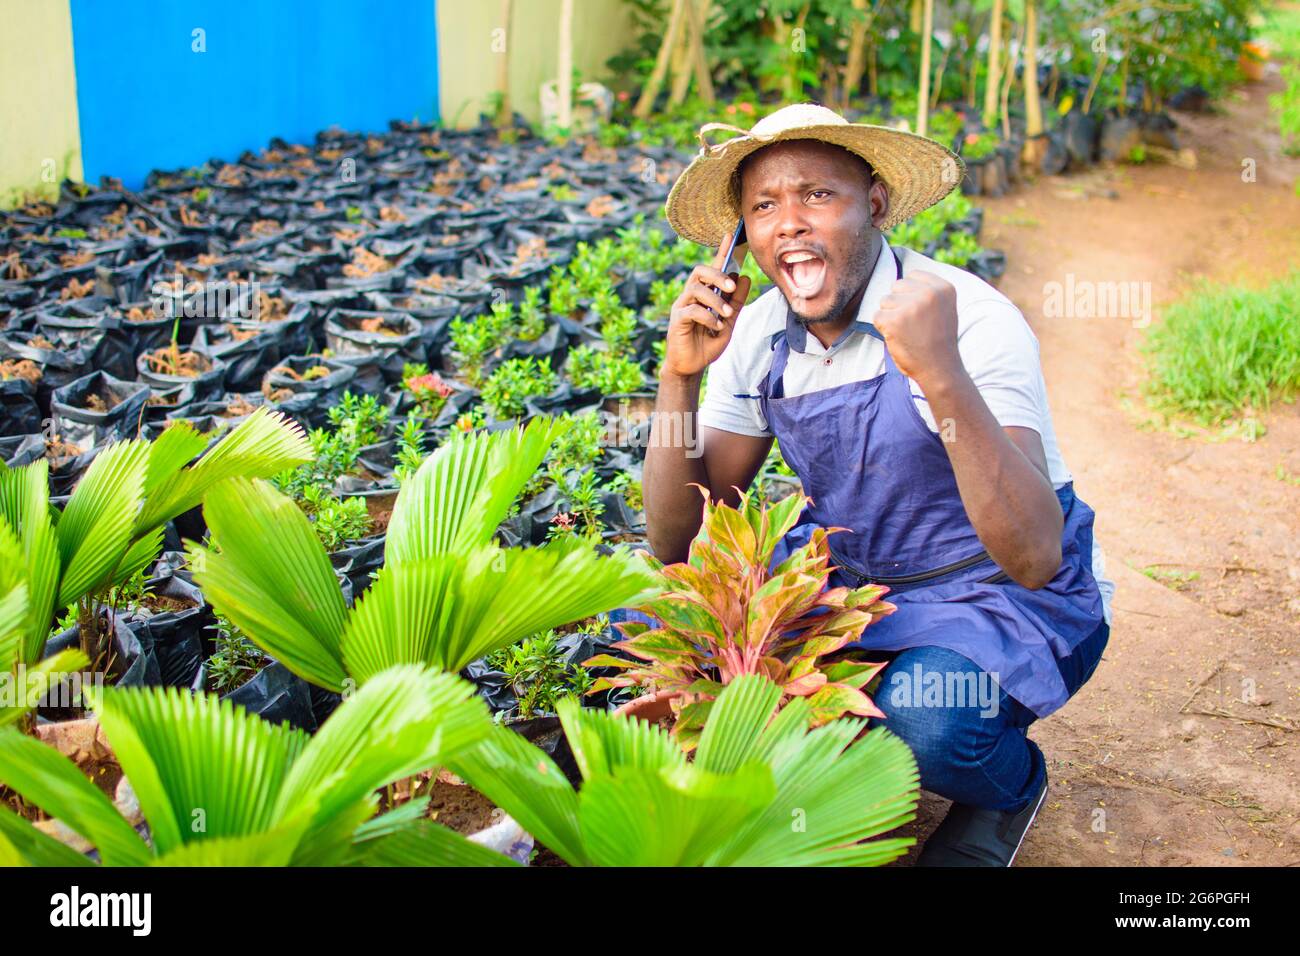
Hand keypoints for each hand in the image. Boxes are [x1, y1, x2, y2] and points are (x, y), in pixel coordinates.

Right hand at [660, 248, 751, 380]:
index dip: (722, 251)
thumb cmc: (707, 343)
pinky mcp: (676, 319)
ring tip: (726, 315)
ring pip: (697, 289)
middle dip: (717, 275)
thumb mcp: (729, 322)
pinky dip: (707, 317)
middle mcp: (691, 295)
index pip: (713, 267)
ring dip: (715, 300)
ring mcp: (682, 306)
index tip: (732, 235)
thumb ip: (736, 302)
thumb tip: (744, 278)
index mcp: (705, 293)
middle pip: (700, 271)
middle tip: (731, 287)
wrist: (692, 367)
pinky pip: (691, 310)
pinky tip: (716, 327)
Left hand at [873, 271, 962, 386]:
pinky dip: (883, 328)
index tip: (920, 312)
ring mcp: (911, 306)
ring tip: (907, 331)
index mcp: (943, 287)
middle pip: (896, 286)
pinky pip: (876, 316)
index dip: (910, 294)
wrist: (939, 368)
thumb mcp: (943, 308)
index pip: (913, 276)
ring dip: (890, 316)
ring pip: (885, 301)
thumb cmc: (938, 340)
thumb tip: (901, 280)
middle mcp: (929, 293)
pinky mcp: (894, 320)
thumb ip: (928, 291)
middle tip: (913, 324)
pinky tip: (898, 338)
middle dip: (899, 303)